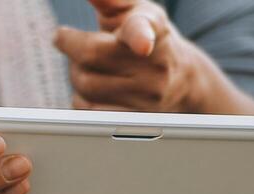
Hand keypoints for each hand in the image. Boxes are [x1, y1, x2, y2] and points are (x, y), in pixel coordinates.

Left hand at [53, 0, 209, 112]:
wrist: (180, 79)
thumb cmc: (147, 36)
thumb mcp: (135, 11)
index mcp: (151, 29)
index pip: (142, 32)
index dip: (141, 37)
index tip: (143, 44)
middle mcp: (154, 67)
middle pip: (91, 58)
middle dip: (72, 50)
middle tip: (73, 43)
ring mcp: (146, 97)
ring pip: (86, 87)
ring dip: (75, 76)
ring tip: (88, 67)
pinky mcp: (135, 121)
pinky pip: (90, 113)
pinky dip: (81, 100)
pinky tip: (93, 90)